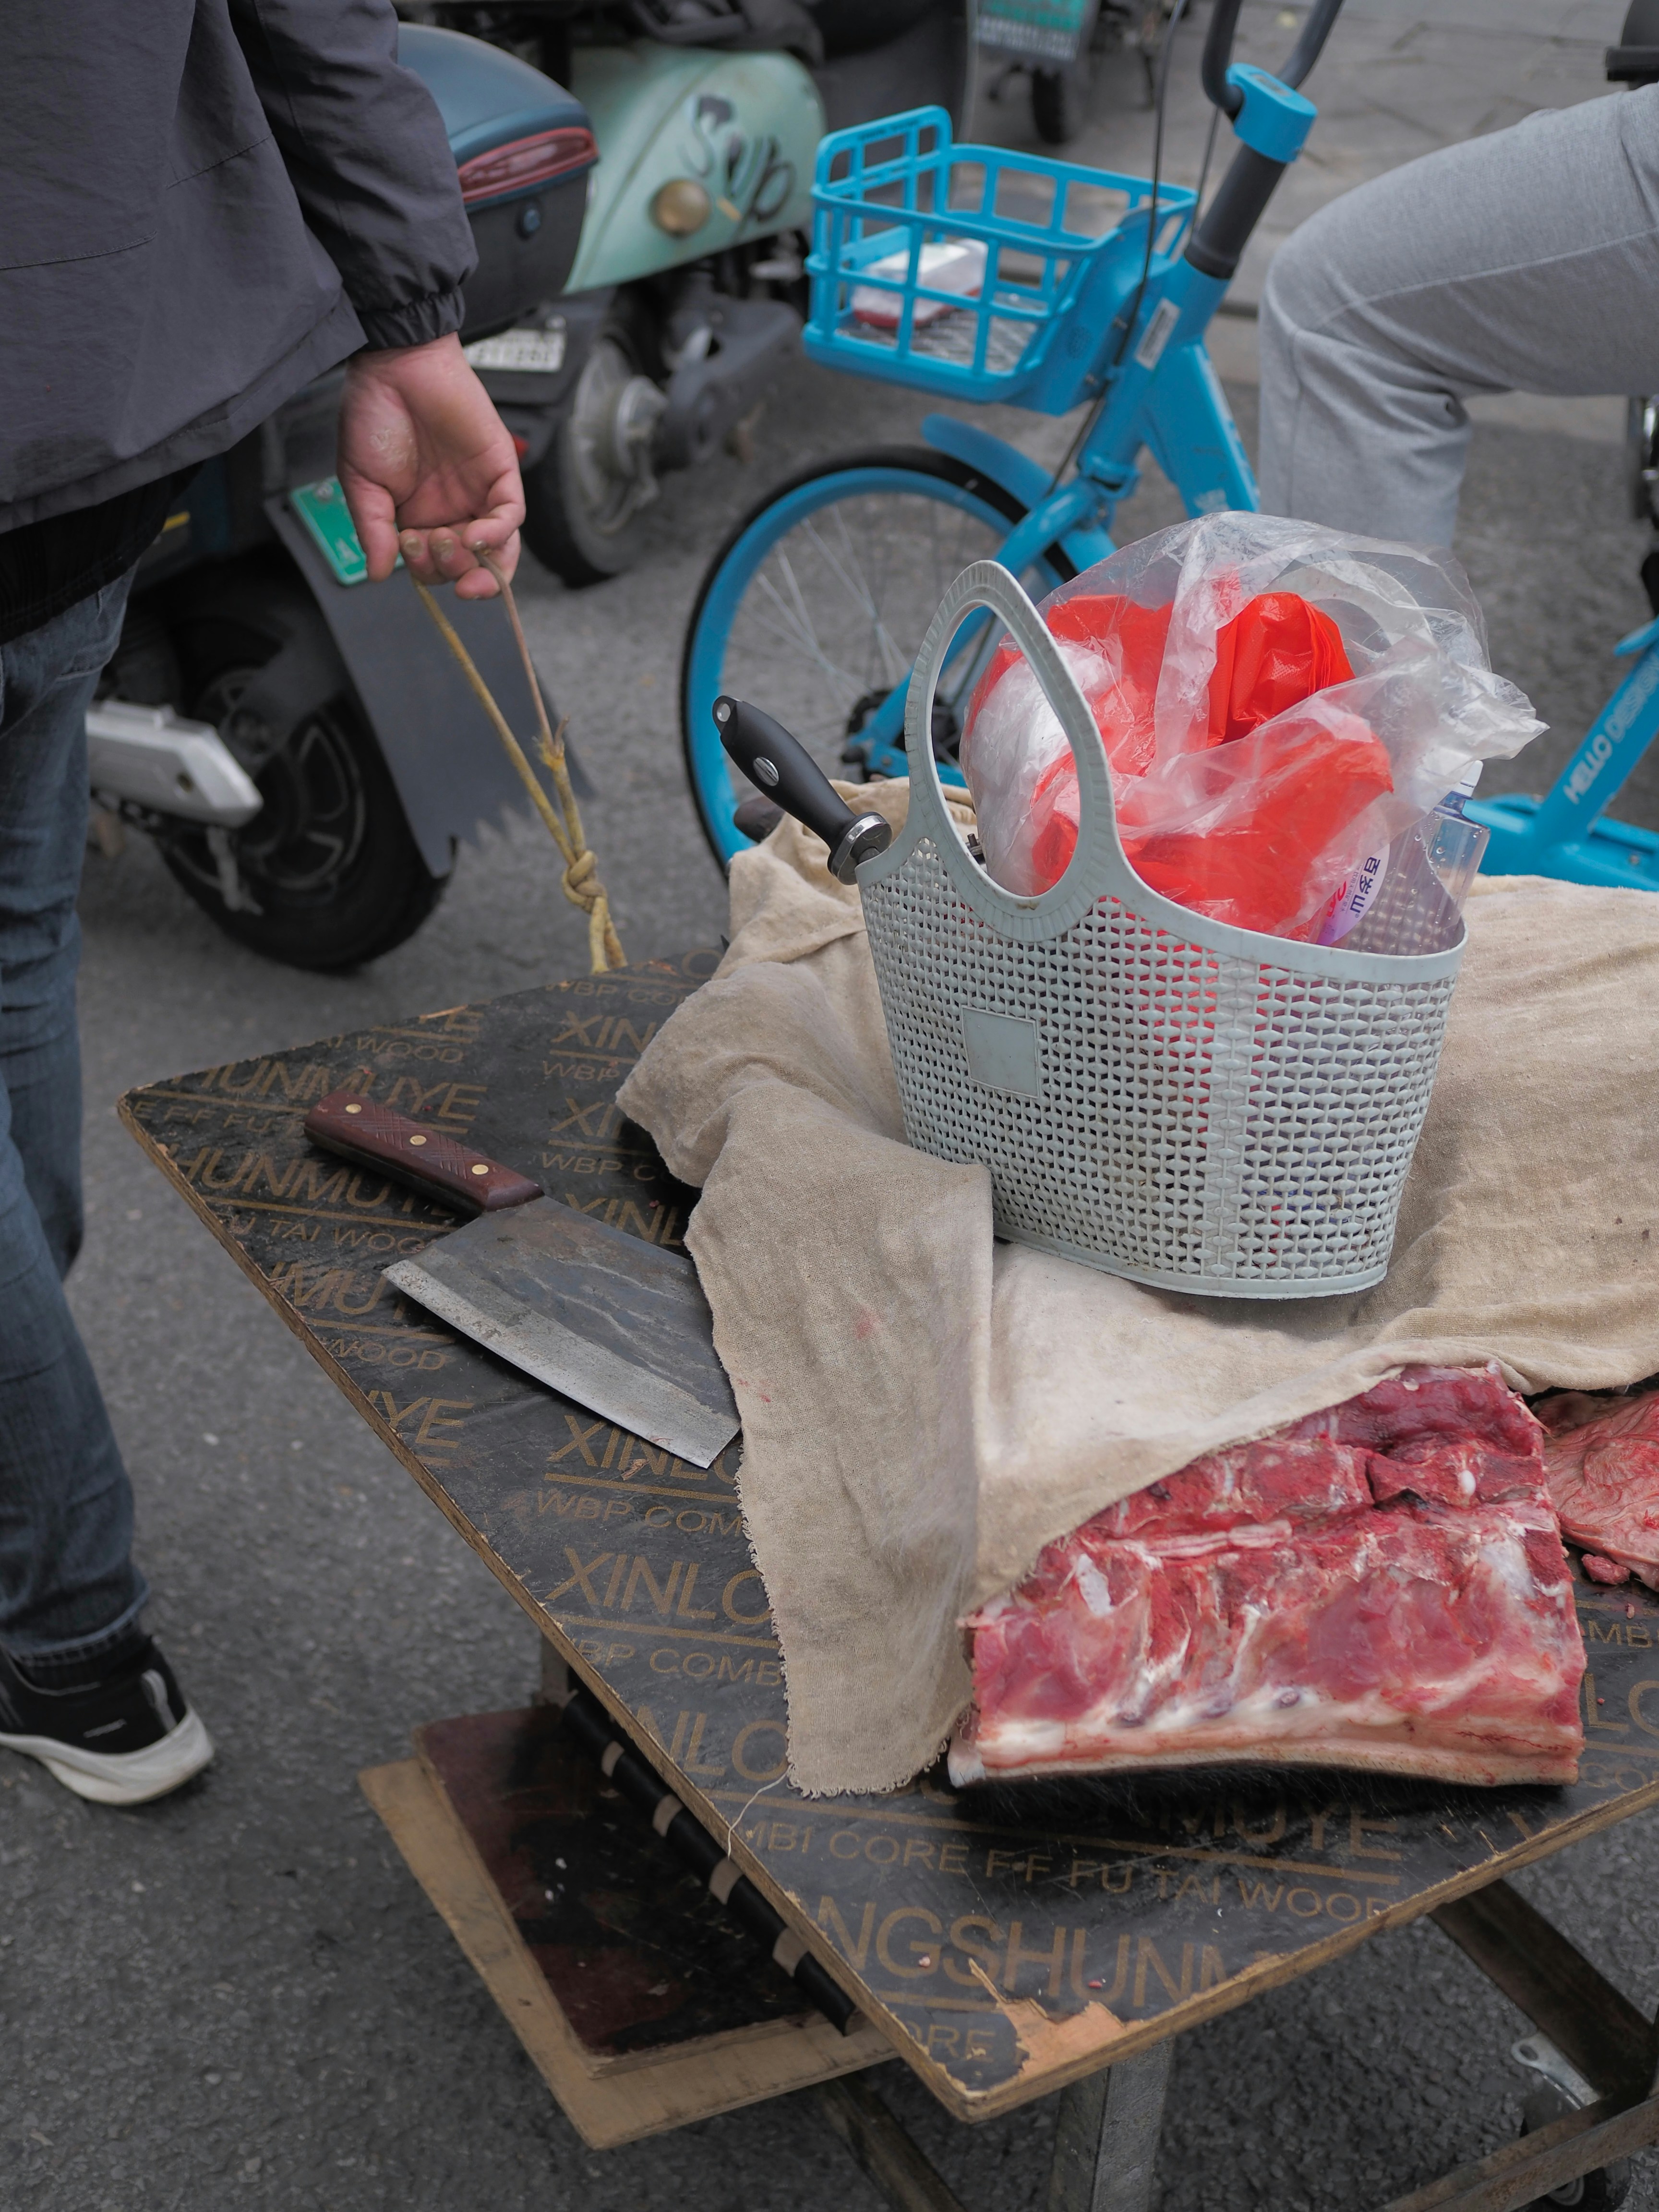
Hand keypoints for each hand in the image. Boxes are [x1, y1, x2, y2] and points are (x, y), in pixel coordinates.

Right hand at [337, 334, 523, 599]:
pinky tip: (475, 536)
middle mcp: (452, 509)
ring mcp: (478, 492)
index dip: (427, 571)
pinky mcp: (499, 470)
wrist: (393, 364)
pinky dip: (497, 534)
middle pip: (469, 566)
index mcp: (418, 517)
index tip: (406, 545)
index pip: (436, 567)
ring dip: (482, 566)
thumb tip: (378, 574)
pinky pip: (511, 515)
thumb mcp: (362, 482)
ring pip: (498, 550)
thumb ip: (373, 529)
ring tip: (457, 549)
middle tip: (430, 546)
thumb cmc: (372, 414)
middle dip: (452, 571)